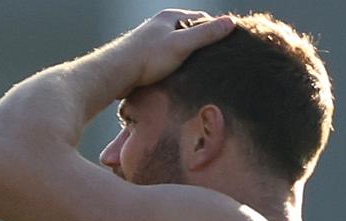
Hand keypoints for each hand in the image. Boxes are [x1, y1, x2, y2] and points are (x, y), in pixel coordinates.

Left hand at [115, 9, 235, 94]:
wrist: (114, 74)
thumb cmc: (146, 57)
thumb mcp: (181, 44)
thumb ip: (206, 34)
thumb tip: (231, 22)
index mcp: (169, 17)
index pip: (200, 19)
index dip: (214, 30)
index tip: (227, 45)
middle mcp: (159, 26)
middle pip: (188, 33)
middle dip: (201, 45)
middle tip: (214, 61)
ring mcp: (150, 42)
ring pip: (176, 48)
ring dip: (187, 58)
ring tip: (198, 71)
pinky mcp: (144, 58)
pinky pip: (165, 60)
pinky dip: (174, 67)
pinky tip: (179, 78)